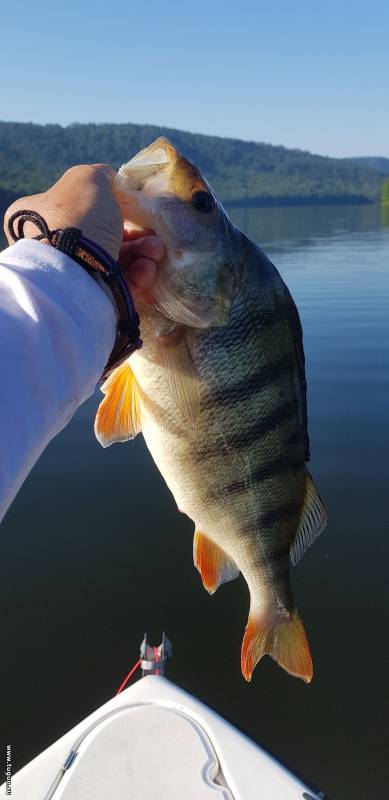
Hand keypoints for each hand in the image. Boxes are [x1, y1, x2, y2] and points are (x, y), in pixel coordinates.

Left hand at [3, 164, 163, 297]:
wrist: (72, 274)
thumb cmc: (77, 219)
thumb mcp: (87, 180)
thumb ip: (100, 175)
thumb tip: (110, 179)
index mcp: (40, 214)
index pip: (75, 205)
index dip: (106, 205)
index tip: (130, 207)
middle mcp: (50, 244)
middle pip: (101, 235)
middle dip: (134, 235)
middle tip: (153, 236)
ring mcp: (69, 273)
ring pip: (114, 260)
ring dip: (141, 253)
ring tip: (156, 251)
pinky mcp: (90, 296)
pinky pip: (117, 283)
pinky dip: (136, 275)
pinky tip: (147, 269)